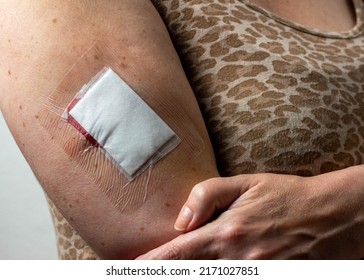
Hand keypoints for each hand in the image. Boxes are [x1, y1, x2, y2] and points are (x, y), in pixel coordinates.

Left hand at [136, 167, 363, 258]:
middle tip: (142, 269)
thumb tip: (182, 219)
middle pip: (189, 273)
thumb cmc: (283, 195)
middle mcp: (236, 259)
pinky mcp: (269, 278)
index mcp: (226, 233)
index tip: (128, 266)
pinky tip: (215, 264)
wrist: (326, 214)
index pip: (177, 253)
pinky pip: (236, 279)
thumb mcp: (245, 183)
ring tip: (173, 266)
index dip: (150, 263)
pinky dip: (218, 274)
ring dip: (190, 272)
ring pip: (210, 279)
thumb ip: (208, 195)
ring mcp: (254, 272)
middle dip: (163, 273)